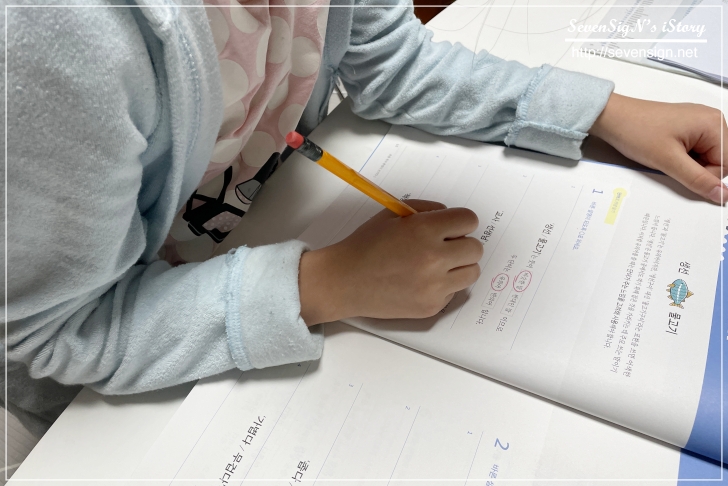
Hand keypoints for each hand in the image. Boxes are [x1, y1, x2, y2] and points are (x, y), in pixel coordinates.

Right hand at [299, 200, 482, 324]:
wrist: (344, 281)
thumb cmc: (365, 246)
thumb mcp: (392, 215)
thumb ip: (426, 210)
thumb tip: (450, 216)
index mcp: (424, 230)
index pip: (469, 220)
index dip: (460, 222)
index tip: (452, 227)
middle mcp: (433, 258)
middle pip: (475, 248)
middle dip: (461, 244)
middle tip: (443, 246)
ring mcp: (434, 286)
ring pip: (471, 272)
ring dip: (458, 266)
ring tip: (436, 265)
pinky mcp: (431, 306)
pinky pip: (454, 292)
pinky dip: (443, 286)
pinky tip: (420, 281)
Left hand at [589, 93, 727, 204]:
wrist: (613, 118)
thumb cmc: (637, 131)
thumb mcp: (669, 161)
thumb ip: (698, 180)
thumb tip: (722, 194)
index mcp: (714, 124)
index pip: (727, 164)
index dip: (706, 175)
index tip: (682, 172)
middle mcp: (711, 120)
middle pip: (719, 160)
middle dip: (696, 168)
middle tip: (671, 162)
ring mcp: (699, 122)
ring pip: (705, 157)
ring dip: (688, 163)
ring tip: (665, 154)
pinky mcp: (687, 127)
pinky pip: (695, 150)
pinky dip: (682, 157)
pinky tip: (665, 151)